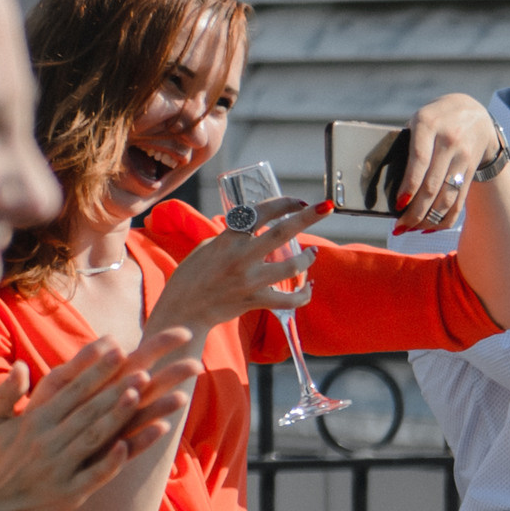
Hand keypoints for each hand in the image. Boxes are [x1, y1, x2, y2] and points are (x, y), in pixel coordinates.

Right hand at [0, 332, 202, 510]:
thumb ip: (8, 392)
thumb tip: (21, 364)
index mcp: (34, 419)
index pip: (68, 387)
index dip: (92, 366)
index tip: (114, 345)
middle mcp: (47, 440)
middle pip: (87, 407)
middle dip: (113, 385)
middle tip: (141, 364)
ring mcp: (60, 466)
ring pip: (94, 435)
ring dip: (118, 414)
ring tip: (140, 394)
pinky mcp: (71, 492)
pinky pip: (97, 473)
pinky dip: (113, 459)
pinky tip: (131, 444)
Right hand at [148, 198, 331, 342]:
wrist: (184, 309)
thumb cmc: (193, 275)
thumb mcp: (209, 246)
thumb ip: (233, 236)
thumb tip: (255, 225)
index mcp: (227, 239)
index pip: (260, 212)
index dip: (282, 203)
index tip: (298, 201)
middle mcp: (240, 257)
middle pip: (281, 232)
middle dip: (307, 217)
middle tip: (326, 207)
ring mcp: (249, 280)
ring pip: (291, 267)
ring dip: (307, 258)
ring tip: (312, 252)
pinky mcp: (254, 300)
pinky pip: (288, 300)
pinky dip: (303, 294)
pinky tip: (308, 287)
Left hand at [393, 93, 501, 237]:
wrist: (475, 113)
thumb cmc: (435, 119)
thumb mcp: (418, 120)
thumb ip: (406, 144)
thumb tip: (384, 180)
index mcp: (428, 125)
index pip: (419, 161)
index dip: (409, 186)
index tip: (398, 204)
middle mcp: (449, 140)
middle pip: (432, 185)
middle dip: (415, 211)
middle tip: (400, 226)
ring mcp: (463, 157)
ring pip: (446, 198)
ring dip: (428, 219)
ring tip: (412, 229)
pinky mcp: (471, 171)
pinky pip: (458, 202)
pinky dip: (444, 219)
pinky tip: (430, 227)